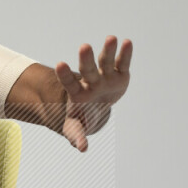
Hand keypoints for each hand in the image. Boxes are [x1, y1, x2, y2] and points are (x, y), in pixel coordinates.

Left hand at [55, 36, 131, 151]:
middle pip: (87, 70)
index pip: (69, 83)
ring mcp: (104, 76)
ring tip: (111, 38)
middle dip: (86, 60)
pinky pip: (122, 64)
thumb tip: (82, 148)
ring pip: (105, 62)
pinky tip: (127, 42)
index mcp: (77, 93)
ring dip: (108, 51)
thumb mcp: (75, 127)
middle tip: (84, 46)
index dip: (65, 75)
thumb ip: (76, 135)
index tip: (60, 64)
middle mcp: (90, 81)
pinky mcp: (119, 74)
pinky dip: (125, 54)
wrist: (93, 107)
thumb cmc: (81, 116)